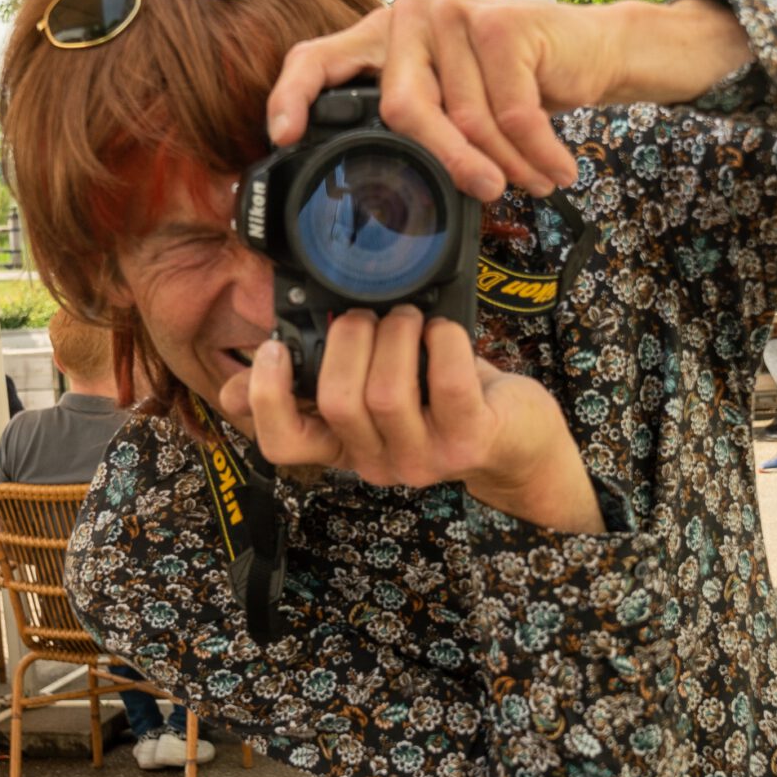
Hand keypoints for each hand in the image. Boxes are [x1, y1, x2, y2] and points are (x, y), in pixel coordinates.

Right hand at [219, 305, 604, 532]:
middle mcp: (377, 461)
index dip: (265, 396)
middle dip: (347, 339)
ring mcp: (424, 457)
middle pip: (335, 403)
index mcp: (345, 446)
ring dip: (395, 334)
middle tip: (369, 315)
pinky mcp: (470, 440)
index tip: (274, 347)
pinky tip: (442, 330)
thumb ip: (329, 377)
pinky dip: (441, 340)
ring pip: (386, 393)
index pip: (282, 443)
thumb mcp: (379, 392)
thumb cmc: (442, 401)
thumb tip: (258, 356)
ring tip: (408, 317)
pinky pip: (446, 382)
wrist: (518, 441)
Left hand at [267, 0, 751, 200]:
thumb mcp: (450, 102)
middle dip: (450, 164)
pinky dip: (537, 154)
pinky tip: (554, 168)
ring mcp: (454, 13)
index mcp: (381, 38)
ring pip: (467, 121)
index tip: (283, 137)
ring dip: (507, 165)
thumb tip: (373, 192)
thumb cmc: (512, 86)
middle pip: (404, 110)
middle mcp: (409, 17)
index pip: (316, 58)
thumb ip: (411, 126)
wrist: (589, 51)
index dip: (292, 97)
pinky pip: (513, 117)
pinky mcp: (502, 23)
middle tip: (487, 193)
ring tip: (532, 179)